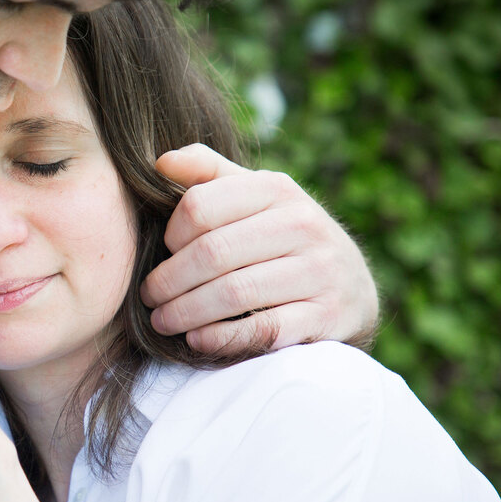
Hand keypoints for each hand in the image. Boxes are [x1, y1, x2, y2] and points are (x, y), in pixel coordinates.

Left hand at [142, 144, 378, 353]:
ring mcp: (319, 271)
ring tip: (162, 321)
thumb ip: (208, 173)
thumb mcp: (254, 196)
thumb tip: (160, 162)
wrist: (352, 288)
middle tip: (149, 297)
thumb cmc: (282, 237)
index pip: (201, 206)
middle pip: (213, 252)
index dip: (170, 233)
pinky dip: (222, 337)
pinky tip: (197, 339)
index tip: (161, 252)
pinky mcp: (325, 315)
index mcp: (277, 189)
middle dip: (170, 279)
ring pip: (234, 293)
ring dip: (187, 312)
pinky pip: (262, 329)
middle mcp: (303, 225)